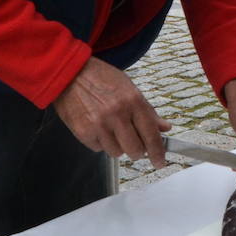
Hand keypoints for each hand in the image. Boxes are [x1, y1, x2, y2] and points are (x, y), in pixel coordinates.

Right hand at [52, 57, 171, 165]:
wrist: (70, 73)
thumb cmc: (101, 78)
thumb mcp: (130, 88)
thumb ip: (148, 111)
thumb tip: (164, 128)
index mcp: (133, 101)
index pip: (151, 134)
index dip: (158, 152)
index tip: (160, 162)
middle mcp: (117, 114)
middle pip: (135, 150)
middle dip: (137, 151)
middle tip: (134, 144)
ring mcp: (99, 124)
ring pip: (117, 152)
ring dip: (117, 145)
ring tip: (111, 128)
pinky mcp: (83, 132)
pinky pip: (99, 149)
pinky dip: (101, 142)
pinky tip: (98, 127)